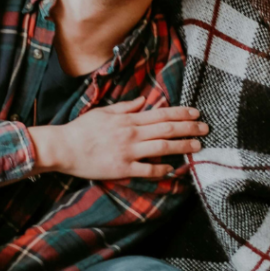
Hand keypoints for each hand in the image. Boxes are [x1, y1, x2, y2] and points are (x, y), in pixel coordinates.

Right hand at [28, 96, 207, 179]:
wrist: (63, 148)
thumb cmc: (81, 129)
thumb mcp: (104, 112)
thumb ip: (126, 107)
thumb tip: (144, 100)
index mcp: (128, 119)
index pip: (161, 114)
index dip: (181, 113)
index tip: (196, 113)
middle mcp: (131, 134)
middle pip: (167, 129)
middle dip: (189, 128)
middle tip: (206, 128)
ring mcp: (128, 152)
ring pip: (162, 148)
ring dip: (182, 147)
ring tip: (197, 147)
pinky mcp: (122, 169)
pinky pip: (147, 169)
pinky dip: (161, 169)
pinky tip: (172, 168)